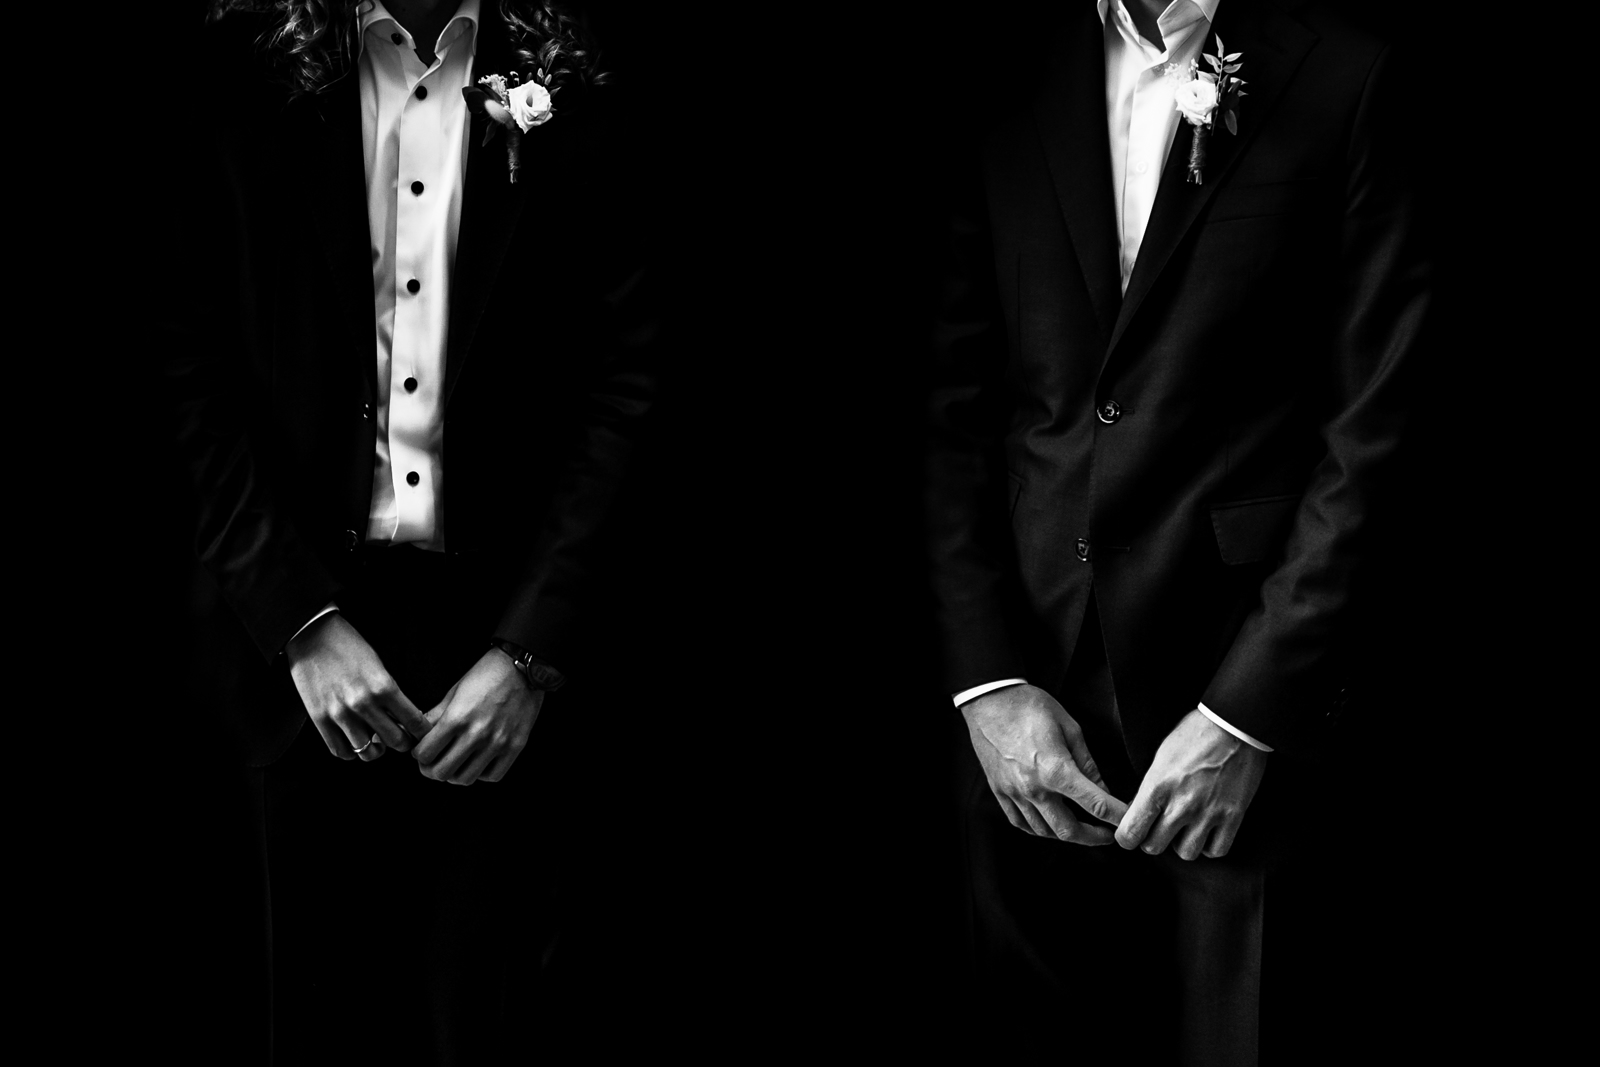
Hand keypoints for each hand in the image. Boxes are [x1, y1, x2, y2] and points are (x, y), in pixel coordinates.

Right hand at [286, 612, 429, 761]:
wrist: (311, 634)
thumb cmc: (347, 645)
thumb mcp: (378, 664)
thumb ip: (390, 692)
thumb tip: (403, 716)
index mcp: (384, 686)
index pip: (415, 721)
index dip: (423, 731)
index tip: (422, 732)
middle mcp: (363, 703)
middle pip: (396, 741)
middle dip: (404, 742)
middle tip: (403, 738)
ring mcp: (340, 714)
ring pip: (368, 752)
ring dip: (377, 750)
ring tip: (377, 742)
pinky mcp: (320, 719)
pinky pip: (341, 751)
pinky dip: (352, 752)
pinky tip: (355, 741)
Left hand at [412, 649, 543, 784]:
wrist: (523, 668)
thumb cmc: (486, 674)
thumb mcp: (455, 691)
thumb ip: (436, 716)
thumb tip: (418, 734)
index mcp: (457, 718)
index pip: (425, 754)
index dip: (419, 754)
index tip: (423, 750)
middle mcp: (476, 734)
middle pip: (442, 773)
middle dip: (432, 769)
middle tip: (434, 762)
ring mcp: (497, 743)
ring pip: (465, 779)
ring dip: (456, 774)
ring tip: (457, 763)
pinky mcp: (515, 747)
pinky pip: (492, 776)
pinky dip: (481, 774)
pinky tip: (479, 762)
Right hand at [961, 684, 1128, 843]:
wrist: (989, 700)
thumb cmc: (1029, 706)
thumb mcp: (1069, 727)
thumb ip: (1087, 763)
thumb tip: (1102, 788)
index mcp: (1055, 769)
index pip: (1095, 803)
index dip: (1116, 816)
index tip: (1127, 822)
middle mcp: (1033, 787)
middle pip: (1067, 829)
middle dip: (1092, 837)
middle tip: (1106, 834)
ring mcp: (1014, 792)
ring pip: (1043, 831)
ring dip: (1066, 834)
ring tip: (1081, 828)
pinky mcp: (1000, 791)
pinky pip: (1020, 823)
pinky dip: (1038, 830)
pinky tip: (1048, 824)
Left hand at [1116, 708, 1267, 859]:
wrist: (1234, 725)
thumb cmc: (1195, 735)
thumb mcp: (1161, 758)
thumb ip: (1150, 788)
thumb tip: (1137, 811)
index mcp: (1157, 787)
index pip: (1131, 832)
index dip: (1127, 837)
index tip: (1132, 834)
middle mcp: (1181, 804)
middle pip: (1154, 847)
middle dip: (1153, 840)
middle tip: (1159, 829)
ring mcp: (1208, 813)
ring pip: (1186, 853)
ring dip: (1183, 844)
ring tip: (1185, 829)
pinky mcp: (1233, 816)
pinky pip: (1216, 850)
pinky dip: (1210, 846)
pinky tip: (1208, 831)